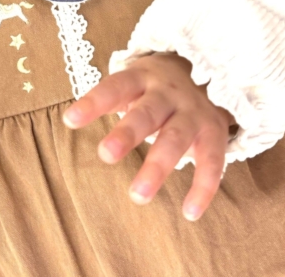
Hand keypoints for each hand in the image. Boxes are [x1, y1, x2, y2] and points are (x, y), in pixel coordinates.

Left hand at [62, 53, 235, 220]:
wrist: (209, 71)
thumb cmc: (156, 86)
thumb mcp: (136, 82)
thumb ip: (113, 99)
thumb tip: (72, 120)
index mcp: (142, 78)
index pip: (115, 87)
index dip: (93, 103)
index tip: (70, 120)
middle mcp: (167, 93)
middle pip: (146, 113)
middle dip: (127, 133)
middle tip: (105, 154)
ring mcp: (192, 112)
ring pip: (175, 139)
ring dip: (157, 167)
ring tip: (138, 196)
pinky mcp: (214, 132)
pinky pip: (212, 161)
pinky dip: (203, 187)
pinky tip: (189, 213)